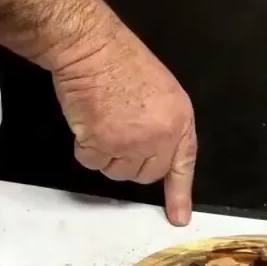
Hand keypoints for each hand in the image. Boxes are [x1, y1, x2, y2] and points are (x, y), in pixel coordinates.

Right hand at [51, 32, 196, 225]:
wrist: (92, 47)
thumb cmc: (122, 62)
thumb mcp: (162, 93)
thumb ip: (163, 126)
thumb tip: (154, 154)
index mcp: (180, 122)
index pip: (182, 165)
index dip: (179, 194)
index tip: (178, 218)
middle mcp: (161, 137)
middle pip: (144, 174)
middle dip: (129, 160)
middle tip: (118, 129)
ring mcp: (132, 143)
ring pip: (116, 172)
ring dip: (105, 154)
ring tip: (103, 118)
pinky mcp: (104, 144)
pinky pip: (91, 162)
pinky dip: (85, 147)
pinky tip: (88, 120)